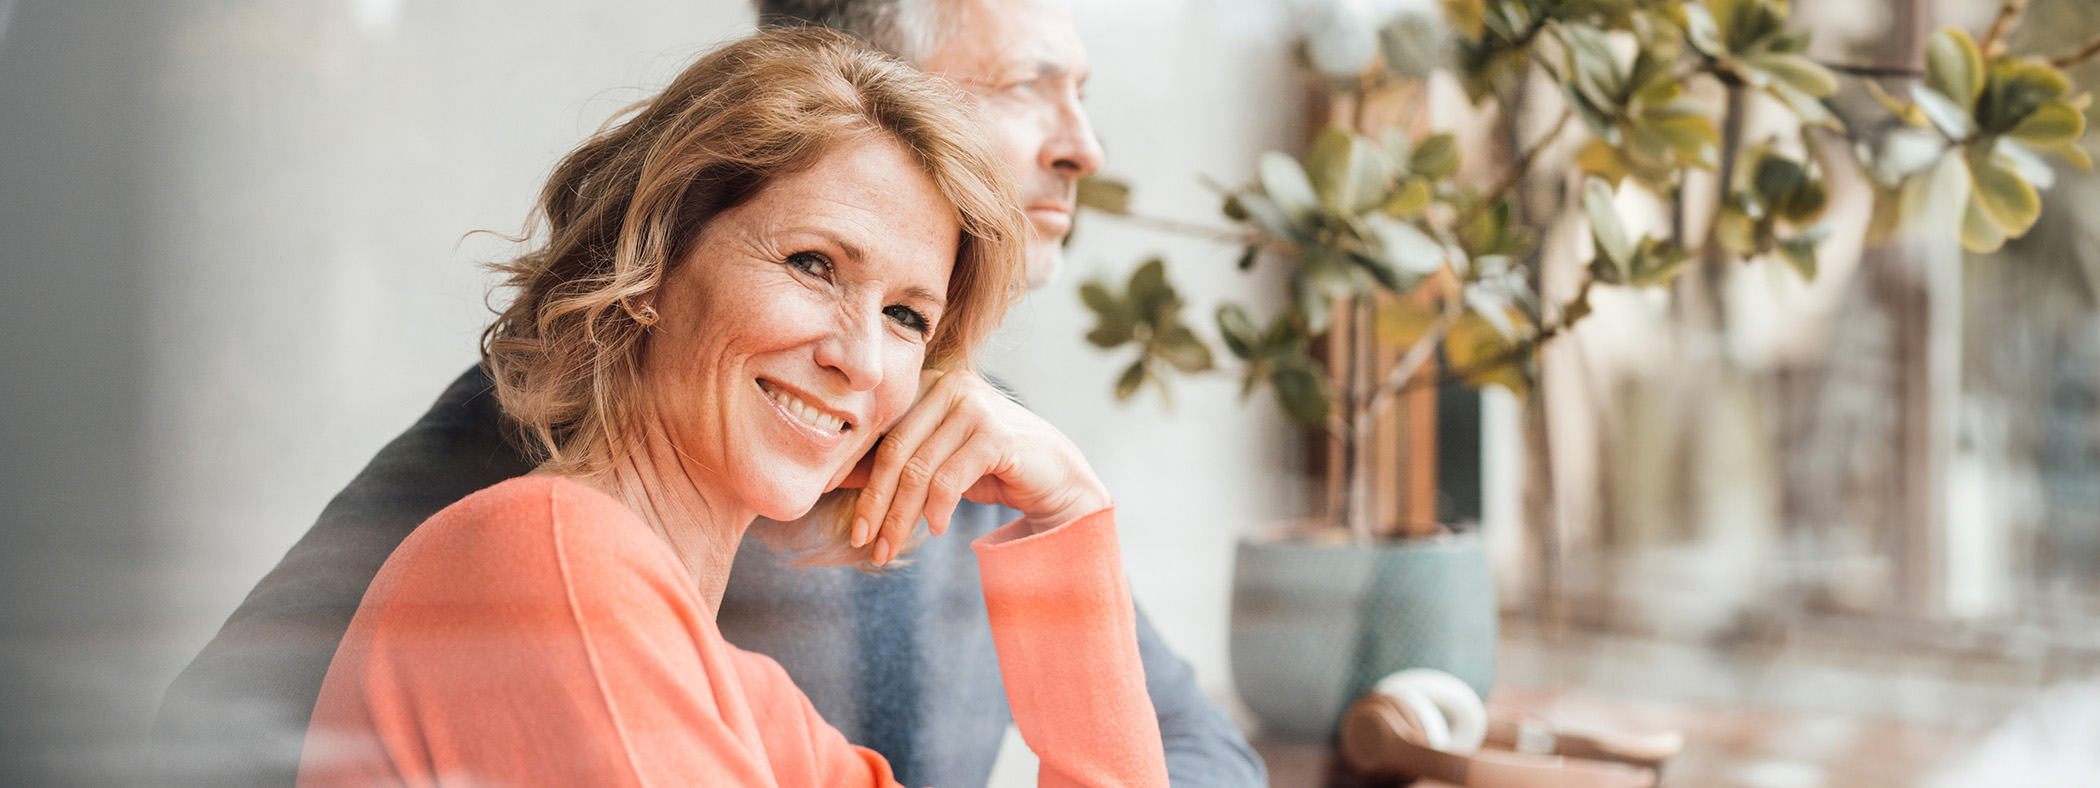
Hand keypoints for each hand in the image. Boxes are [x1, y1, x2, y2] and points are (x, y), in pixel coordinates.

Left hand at [831, 369, 1109, 564]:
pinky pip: (949, 479)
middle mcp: (951, 385)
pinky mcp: (996, 434)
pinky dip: (937, 510)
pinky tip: (935, 530)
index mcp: (931, 385)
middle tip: (862, 539)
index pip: (881, 428)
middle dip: (874, 501)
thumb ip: (893, 464)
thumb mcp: (936, 464)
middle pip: (895, 450)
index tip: (827, 497)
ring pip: (919, 470)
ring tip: (887, 548)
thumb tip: (834, 476)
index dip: (852, 465)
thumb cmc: (992, 469)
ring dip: (900, 516)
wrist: (1057, 479)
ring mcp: (975, 407)